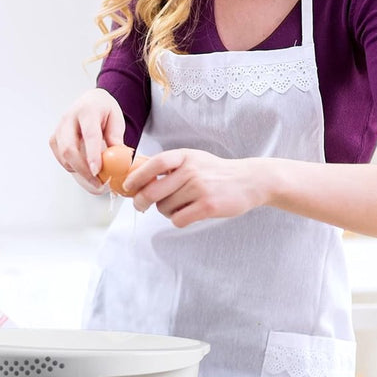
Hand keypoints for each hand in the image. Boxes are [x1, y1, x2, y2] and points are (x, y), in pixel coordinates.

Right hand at [49, 88, 125, 191]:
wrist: (91, 101)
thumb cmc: (104, 110)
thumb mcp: (116, 119)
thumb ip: (116, 138)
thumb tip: (117, 158)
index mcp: (87, 110)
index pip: (89, 135)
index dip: (92, 155)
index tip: (97, 171)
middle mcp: (69, 118)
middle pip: (69, 148)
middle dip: (82, 169)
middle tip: (98, 182)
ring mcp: (59, 128)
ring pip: (63, 155)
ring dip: (78, 170)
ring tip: (94, 177)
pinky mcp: (55, 138)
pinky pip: (60, 157)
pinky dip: (71, 167)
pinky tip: (83, 168)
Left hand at [122, 149, 265, 225]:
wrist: (249, 181)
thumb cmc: (216, 172)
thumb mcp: (193, 159)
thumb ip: (169, 165)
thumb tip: (136, 171)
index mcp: (184, 156)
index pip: (153, 164)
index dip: (136, 176)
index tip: (127, 186)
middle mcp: (191, 170)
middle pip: (152, 191)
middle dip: (141, 202)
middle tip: (140, 206)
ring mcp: (199, 188)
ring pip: (165, 208)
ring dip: (167, 211)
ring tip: (180, 206)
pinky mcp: (208, 206)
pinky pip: (178, 219)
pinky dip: (178, 220)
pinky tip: (188, 214)